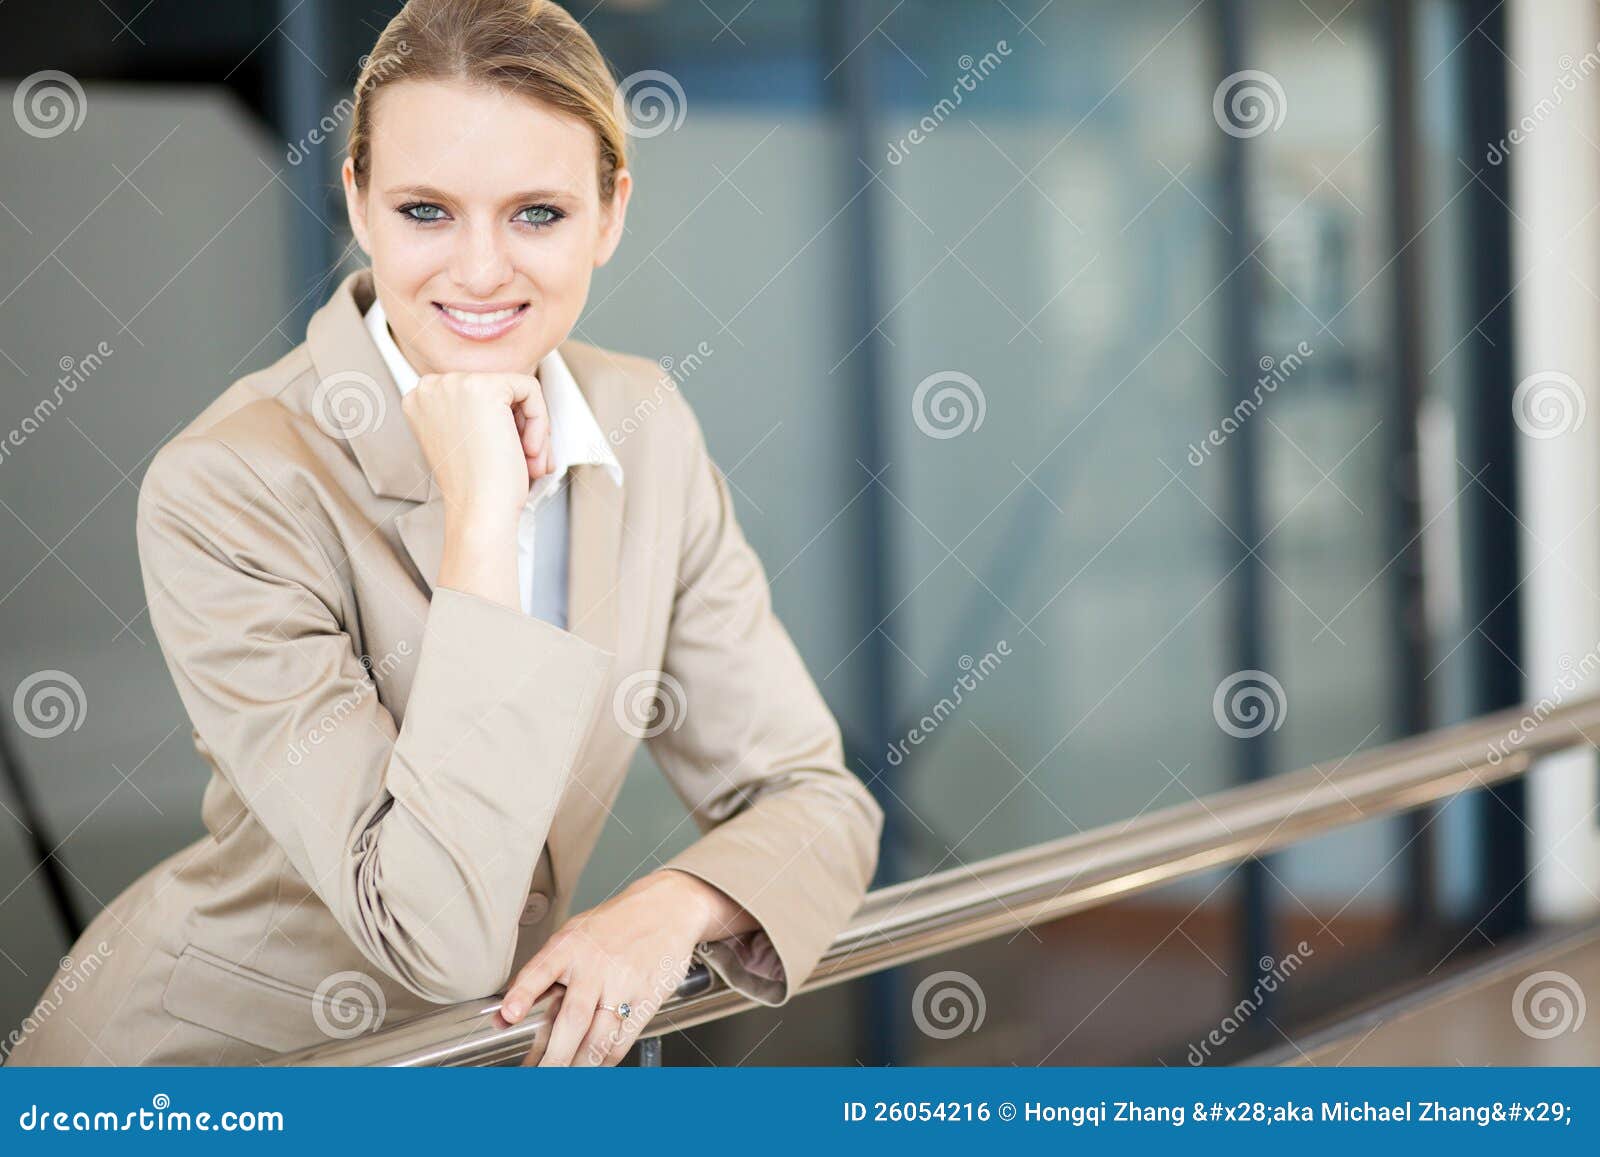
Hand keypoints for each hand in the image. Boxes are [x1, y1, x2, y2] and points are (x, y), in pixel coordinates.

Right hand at [401, 371, 550, 608]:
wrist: (478, 513)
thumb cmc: (477, 488)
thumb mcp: (467, 440)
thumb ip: (477, 413)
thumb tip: (516, 397)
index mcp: (421, 401)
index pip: (478, 395)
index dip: (503, 424)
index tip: (510, 453)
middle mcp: (430, 387)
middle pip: (497, 390)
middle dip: (521, 426)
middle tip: (529, 461)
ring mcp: (453, 384)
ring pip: (516, 390)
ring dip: (533, 428)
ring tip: (532, 461)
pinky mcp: (483, 387)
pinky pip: (530, 389)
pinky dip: (541, 421)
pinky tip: (529, 450)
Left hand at [500, 870, 747, 1066]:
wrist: (667, 908)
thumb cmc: (613, 925)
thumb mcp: (572, 937)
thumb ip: (540, 976)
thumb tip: (503, 1016)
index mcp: (571, 946)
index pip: (542, 969)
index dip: (523, 993)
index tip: (509, 1015)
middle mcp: (596, 965)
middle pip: (573, 1019)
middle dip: (554, 1056)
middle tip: (538, 1077)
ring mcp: (624, 983)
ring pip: (598, 1037)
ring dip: (578, 1066)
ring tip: (563, 1078)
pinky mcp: (647, 999)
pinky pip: (622, 1040)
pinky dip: (604, 1060)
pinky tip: (593, 1067)